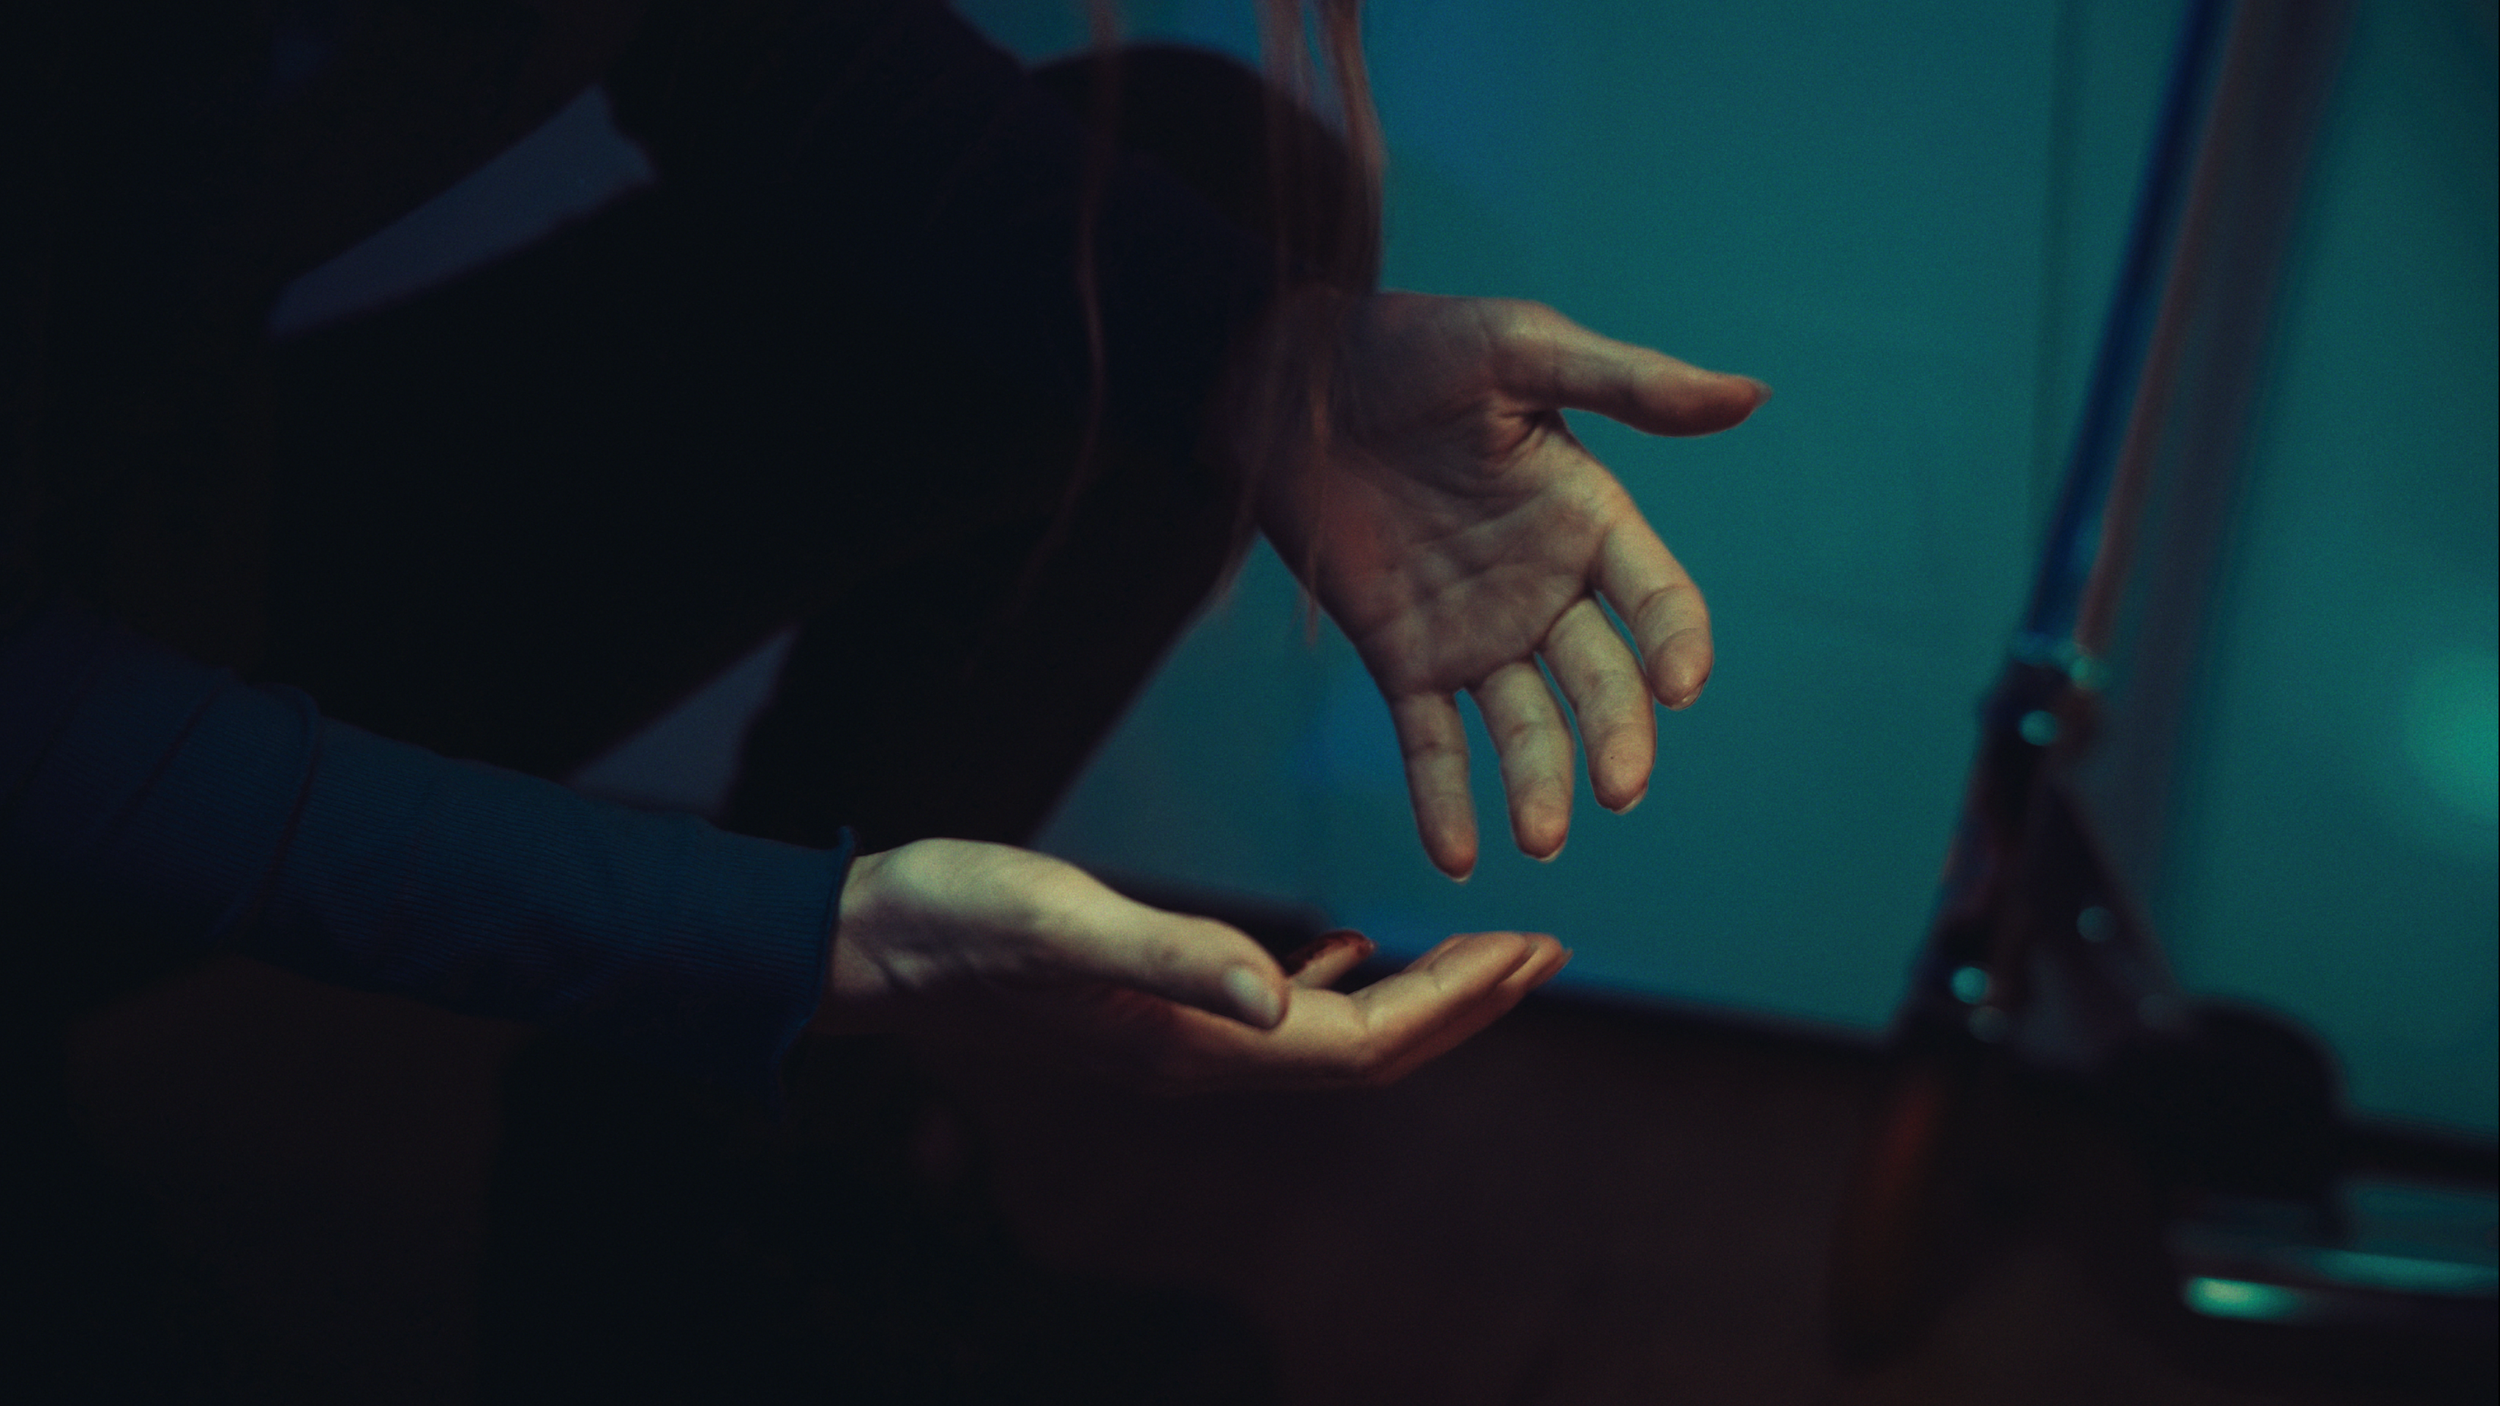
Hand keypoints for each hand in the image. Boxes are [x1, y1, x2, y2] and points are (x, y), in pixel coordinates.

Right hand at [821, 838, 1567, 1090]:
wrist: (871, 946)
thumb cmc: (959, 924)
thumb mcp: (1066, 925)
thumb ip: (1173, 959)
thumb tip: (1284, 993)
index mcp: (1198, 1044)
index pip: (1361, 1047)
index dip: (1453, 1006)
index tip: (1527, 950)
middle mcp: (1199, 1057)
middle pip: (1363, 1055)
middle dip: (1460, 1009)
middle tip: (1540, 951)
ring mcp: (1172, 1038)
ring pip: (1326, 1038)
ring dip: (1412, 999)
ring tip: (1478, 955)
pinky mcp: (1146, 1007)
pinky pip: (1267, 1013)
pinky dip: (1329, 986)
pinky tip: (1348, 955)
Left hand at [1249, 291, 1767, 877]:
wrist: (1285, 377)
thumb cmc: (1410, 346)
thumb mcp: (1520, 351)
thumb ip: (1628, 384)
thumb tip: (1750, 396)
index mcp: (1589, 518)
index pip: (1657, 599)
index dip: (1676, 643)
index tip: (1681, 686)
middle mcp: (1546, 589)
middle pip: (1600, 680)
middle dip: (1614, 737)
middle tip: (1618, 787)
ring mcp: (1476, 632)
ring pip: (1523, 725)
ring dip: (1538, 785)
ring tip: (1540, 838)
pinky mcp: (1402, 660)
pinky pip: (1431, 742)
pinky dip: (1443, 800)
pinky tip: (1456, 854)